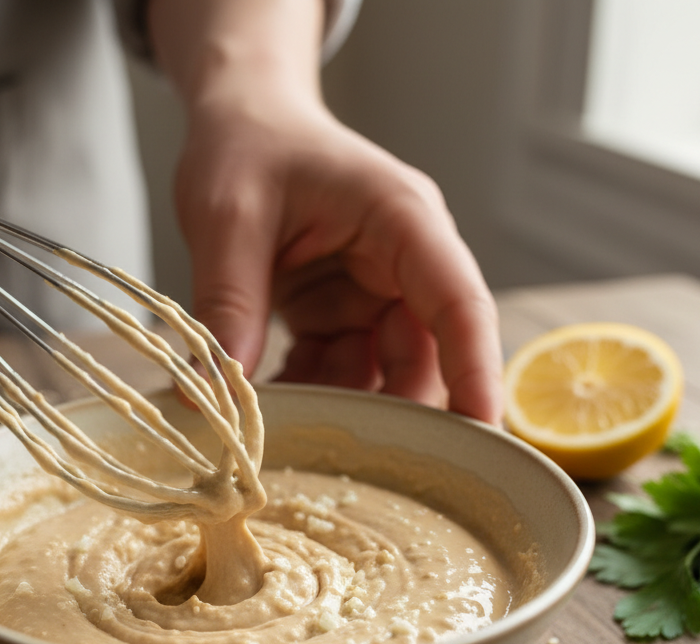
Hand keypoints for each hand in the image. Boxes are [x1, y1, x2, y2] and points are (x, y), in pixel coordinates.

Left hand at [150, 0, 501, 423]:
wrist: (238, 121)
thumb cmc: (246, 145)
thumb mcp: (226, 216)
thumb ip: (228, 299)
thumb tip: (219, 389)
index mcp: (402, 219)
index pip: (458, 303)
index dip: (475, 371)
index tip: (481, 434)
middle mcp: (403, 262)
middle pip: (426, 355)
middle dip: (392, 412)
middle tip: (348, 466)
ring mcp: (375, 292)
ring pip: (382, 373)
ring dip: (340, 408)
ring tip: (284, 433)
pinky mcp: (343, 313)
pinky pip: (341, 371)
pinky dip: (309, 392)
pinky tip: (268, 406)